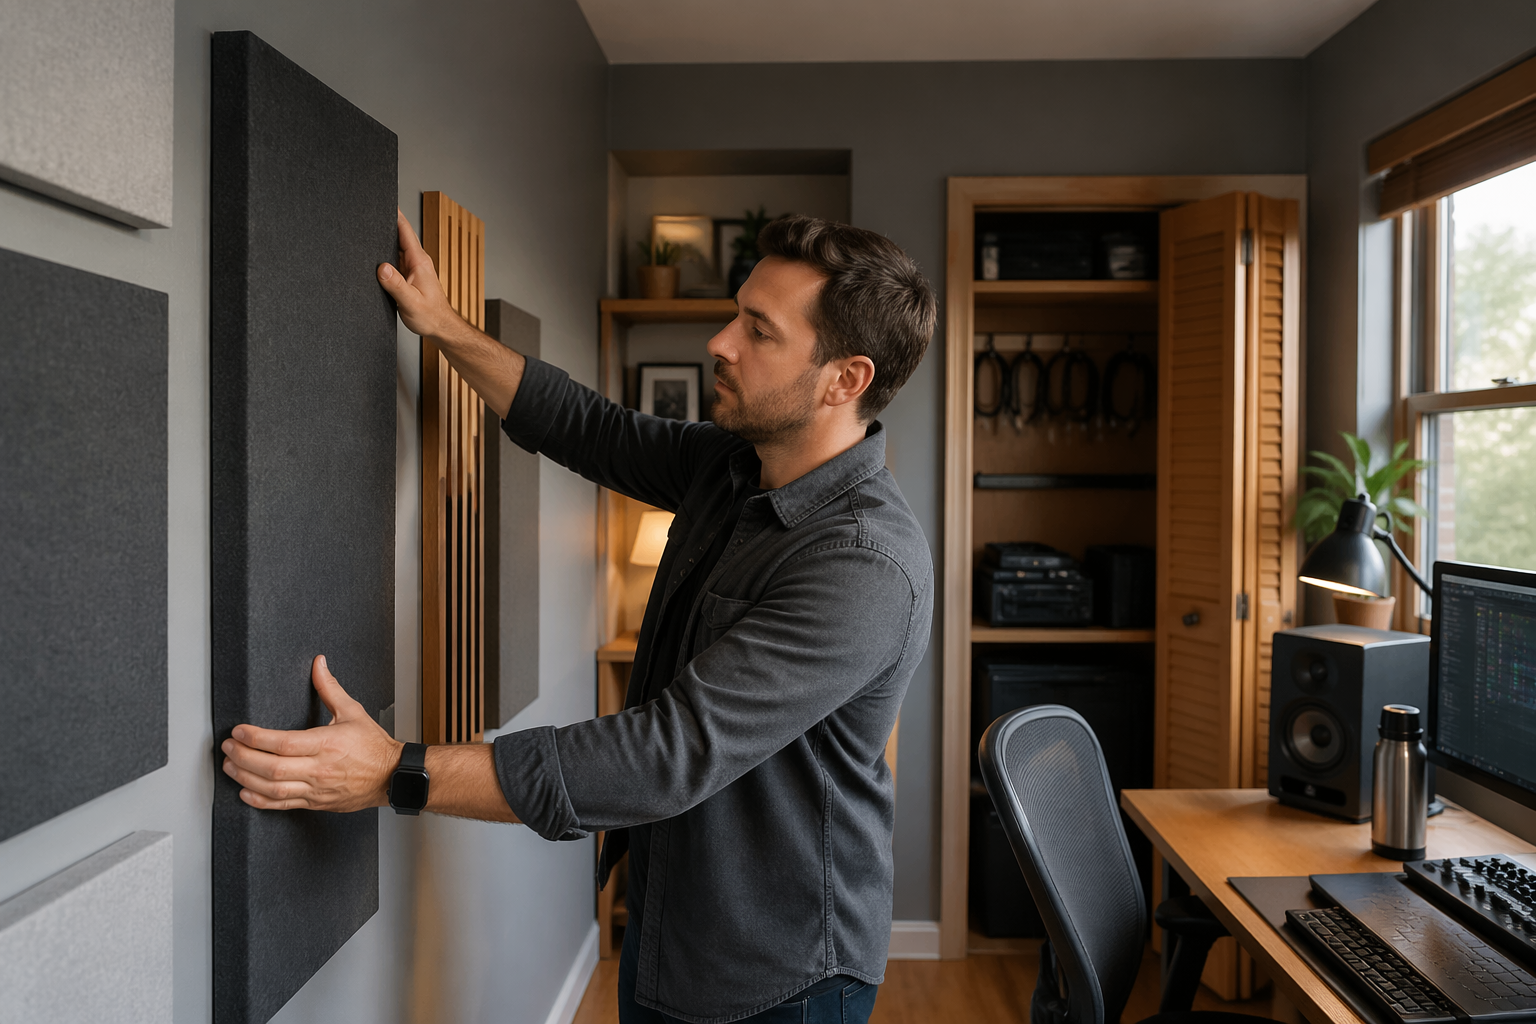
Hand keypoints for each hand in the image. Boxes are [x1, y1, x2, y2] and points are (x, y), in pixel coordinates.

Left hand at [221, 655, 401, 812]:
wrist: (391, 776)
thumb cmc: (374, 747)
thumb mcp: (353, 712)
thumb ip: (330, 688)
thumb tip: (318, 665)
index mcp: (326, 744)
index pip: (283, 743)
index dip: (256, 738)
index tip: (240, 731)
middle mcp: (319, 769)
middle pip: (272, 767)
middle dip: (243, 757)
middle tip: (228, 747)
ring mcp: (316, 788)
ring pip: (273, 788)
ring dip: (245, 778)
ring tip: (230, 766)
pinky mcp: (315, 802)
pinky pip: (282, 805)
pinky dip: (260, 800)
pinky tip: (246, 792)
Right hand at [378, 209, 460, 340]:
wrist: (441, 327)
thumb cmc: (430, 316)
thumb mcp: (410, 302)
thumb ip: (396, 285)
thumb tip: (382, 267)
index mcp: (419, 261)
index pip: (405, 231)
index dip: (394, 214)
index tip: (383, 201)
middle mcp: (417, 261)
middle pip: (399, 235)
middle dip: (384, 223)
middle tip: (367, 215)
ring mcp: (413, 267)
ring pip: (395, 247)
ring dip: (383, 240)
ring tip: (365, 233)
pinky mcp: (409, 275)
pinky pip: (395, 259)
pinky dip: (385, 255)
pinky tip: (374, 257)